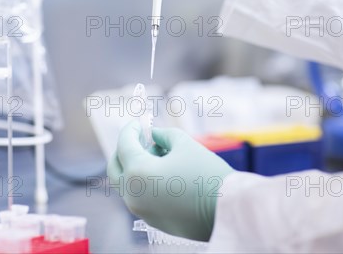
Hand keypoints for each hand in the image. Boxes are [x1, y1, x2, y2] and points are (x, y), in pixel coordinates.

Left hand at [107, 121, 233, 240]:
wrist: (227, 211)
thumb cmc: (206, 174)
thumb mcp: (185, 144)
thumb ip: (163, 135)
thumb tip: (153, 135)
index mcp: (137, 173)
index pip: (124, 145)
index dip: (130, 130)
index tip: (139, 122)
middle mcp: (133, 195)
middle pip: (116, 168)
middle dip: (124, 150)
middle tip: (139, 138)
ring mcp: (141, 211)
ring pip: (127, 184)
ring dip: (136, 166)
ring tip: (159, 154)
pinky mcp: (153, 221)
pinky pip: (140, 197)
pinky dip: (144, 182)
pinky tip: (164, 173)